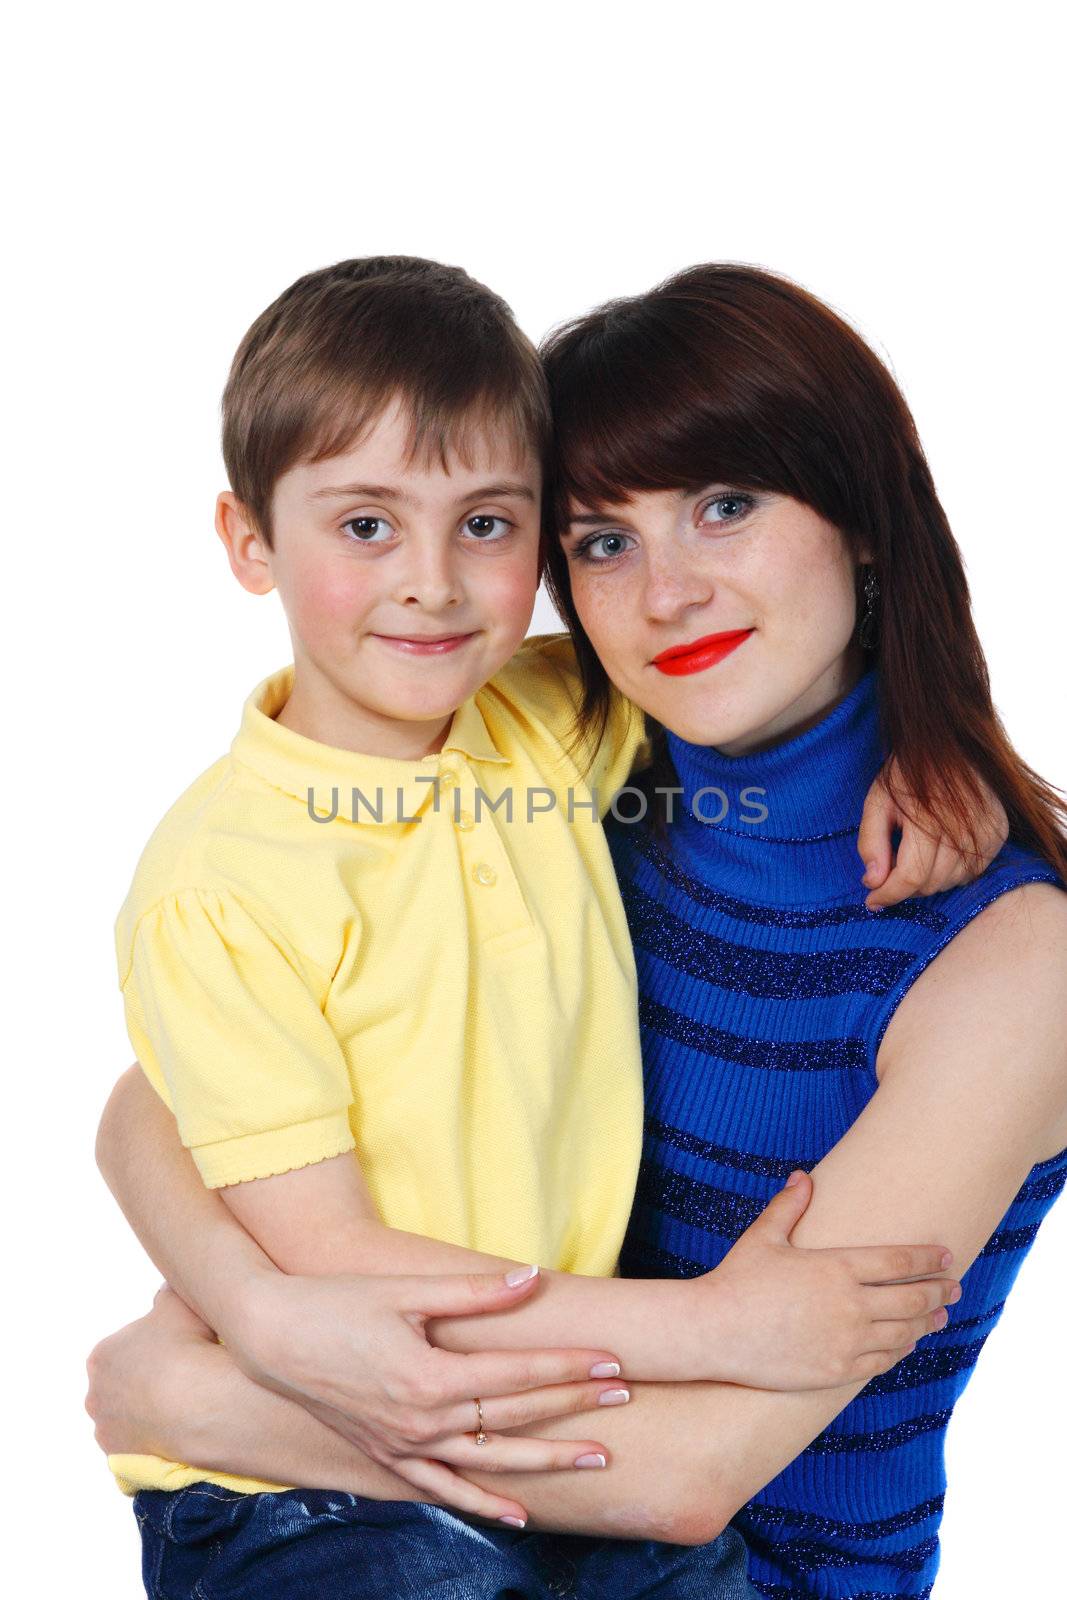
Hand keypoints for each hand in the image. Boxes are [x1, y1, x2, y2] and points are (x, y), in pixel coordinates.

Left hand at [85, 1285, 217, 1458]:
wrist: (199, 1404)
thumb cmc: (188, 1347)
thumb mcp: (179, 1301)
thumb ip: (167, 1292)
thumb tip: (170, 1285)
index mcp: (102, 1356)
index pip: (126, 1348)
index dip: (154, 1346)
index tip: (178, 1349)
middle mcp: (95, 1394)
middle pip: (123, 1383)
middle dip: (146, 1380)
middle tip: (182, 1376)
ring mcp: (106, 1429)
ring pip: (128, 1415)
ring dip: (148, 1411)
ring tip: (184, 1404)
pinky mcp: (122, 1457)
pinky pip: (138, 1442)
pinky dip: (153, 1436)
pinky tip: (177, 1426)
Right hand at [228, 1265, 631, 1522]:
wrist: (270, 1337)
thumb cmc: (337, 1302)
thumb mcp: (406, 1289)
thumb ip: (473, 1291)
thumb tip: (532, 1278)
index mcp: (430, 1376)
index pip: (517, 1376)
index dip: (568, 1366)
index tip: (612, 1361)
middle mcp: (422, 1421)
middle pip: (514, 1419)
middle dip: (574, 1407)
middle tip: (624, 1397)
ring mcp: (404, 1446)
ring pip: (490, 1461)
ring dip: (546, 1460)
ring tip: (598, 1459)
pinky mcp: (387, 1457)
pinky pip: (442, 1489)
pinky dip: (481, 1501)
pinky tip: (517, 1514)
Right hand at [698, 1172, 960, 1388]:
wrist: (714, 1331)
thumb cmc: (736, 1279)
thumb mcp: (764, 1236)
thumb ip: (789, 1205)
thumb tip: (803, 1176)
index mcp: (837, 1267)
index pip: (899, 1262)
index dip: (928, 1258)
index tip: (946, 1256)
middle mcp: (850, 1305)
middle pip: (912, 1298)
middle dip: (939, 1291)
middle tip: (954, 1286)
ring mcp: (847, 1341)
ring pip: (904, 1332)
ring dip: (926, 1323)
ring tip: (940, 1316)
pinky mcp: (837, 1370)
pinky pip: (882, 1361)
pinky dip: (901, 1351)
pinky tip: (907, 1344)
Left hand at [858, 758, 1007, 908]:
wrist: (947, 743)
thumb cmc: (905, 773)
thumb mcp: (877, 800)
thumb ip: (871, 842)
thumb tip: (873, 882)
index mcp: (927, 819)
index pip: (910, 878)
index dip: (888, 895)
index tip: (873, 901)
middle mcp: (962, 827)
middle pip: (931, 884)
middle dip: (905, 887)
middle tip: (890, 875)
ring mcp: (986, 830)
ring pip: (953, 881)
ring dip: (929, 881)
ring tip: (914, 859)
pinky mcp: (999, 830)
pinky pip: (974, 871)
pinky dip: (953, 873)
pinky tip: (939, 855)